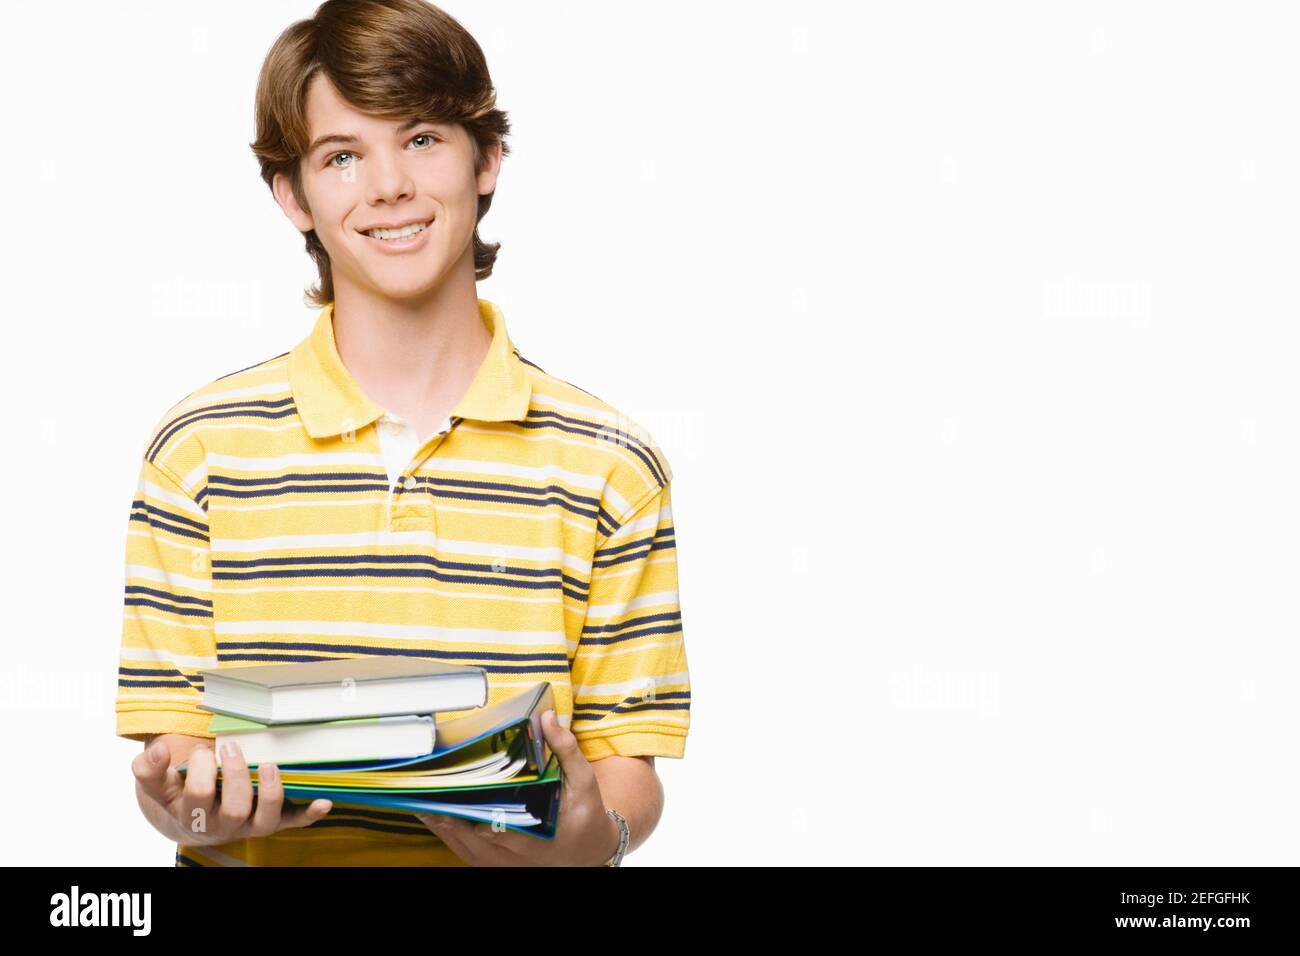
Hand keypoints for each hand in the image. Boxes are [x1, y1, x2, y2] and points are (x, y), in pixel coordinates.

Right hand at [132, 735, 332, 846]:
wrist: (189, 818)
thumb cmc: (175, 793)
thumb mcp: (155, 783)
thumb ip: (148, 768)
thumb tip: (157, 750)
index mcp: (192, 817)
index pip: (198, 797)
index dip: (201, 773)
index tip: (202, 750)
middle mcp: (223, 826)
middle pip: (234, 809)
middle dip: (235, 777)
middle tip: (231, 747)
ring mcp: (250, 825)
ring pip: (265, 820)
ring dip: (271, 792)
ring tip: (268, 764)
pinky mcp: (273, 822)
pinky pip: (293, 822)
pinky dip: (309, 813)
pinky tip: (324, 801)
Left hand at [414, 709, 619, 865]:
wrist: (589, 851)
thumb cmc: (585, 814)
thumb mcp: (584, 782)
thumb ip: (566, 751)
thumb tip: (547, 719)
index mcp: (538, 837)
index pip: (501, 831)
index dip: (477, 818)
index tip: (457, 798)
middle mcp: (515, 854)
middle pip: (473, 841)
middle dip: (450, 818)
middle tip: (426, 795)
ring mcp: (503, 863)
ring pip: (464, 848)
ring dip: (443, 826)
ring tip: (422, 801)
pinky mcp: (495, 863)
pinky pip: (465, 852)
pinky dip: (448, 834)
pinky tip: (433, 814)